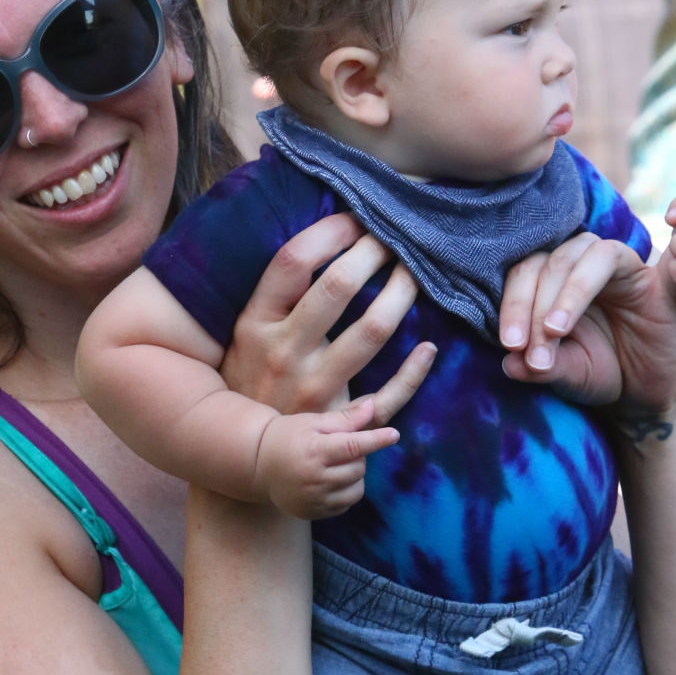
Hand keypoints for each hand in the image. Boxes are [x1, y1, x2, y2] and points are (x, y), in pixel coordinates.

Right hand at [221, 212, 432, 417]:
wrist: (249, 457)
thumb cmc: (251, 382)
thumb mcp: (246, 337)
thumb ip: (275, 297)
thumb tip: (319, 240)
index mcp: (255, 324)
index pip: (293, 261)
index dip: (331, 230)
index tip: (356, 217)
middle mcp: (284, 352)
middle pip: (337, 286)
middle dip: (374, 251)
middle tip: (394, 237)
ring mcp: (314, 388)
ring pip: (371, 331)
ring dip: (402, 293)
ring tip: (414, 272)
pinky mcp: (340, 421)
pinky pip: (389, 393)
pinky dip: (415, 369)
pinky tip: (429, 347)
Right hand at [253, 397, 411, 519]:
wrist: (258, 465)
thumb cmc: (288, 436)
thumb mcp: (313, 422)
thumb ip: (345, 419)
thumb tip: (374, 408)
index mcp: (314, 451)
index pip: (353, 446)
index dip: (376, 440)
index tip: (394, 434)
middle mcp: (314, 478)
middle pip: (358, 468)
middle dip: (357, 456)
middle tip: (341, 447)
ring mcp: (314, 499)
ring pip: (356, 488)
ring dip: (354, 475)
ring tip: (336, 465)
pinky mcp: (315, 512)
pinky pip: (346, 504)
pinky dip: (346, 491)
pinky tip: (330, 481)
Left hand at [500, 236, 675, 424]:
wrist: (648, 388)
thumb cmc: (602, 373)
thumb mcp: (568, 375)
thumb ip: (539, 368)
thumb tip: (508, 364)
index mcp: (550, 285)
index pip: (522, 277)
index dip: (511, 306)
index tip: (510, 345)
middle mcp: (576, 266)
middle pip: (542, 263)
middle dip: (528, 305)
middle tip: (522, 346)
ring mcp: (608, 264)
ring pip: (574, 254)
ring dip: (559, 294)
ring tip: (552, 332)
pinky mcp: (641, 270)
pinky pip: (611, 255)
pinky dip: (586, 280)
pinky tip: (568, 320)